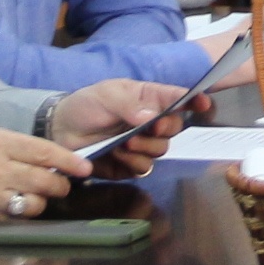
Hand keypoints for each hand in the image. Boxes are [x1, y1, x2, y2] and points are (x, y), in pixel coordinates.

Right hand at [0, 122, 89, 223]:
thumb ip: (18, 144)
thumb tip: (52, 157)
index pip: (44, 153)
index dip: (70, 162)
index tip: (85, 168)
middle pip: (44, 181)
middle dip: (61, 186)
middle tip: (64, 186)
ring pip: (33, 205)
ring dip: (43, 203)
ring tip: (40, 198)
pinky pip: (15, 222)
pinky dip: (23, 217)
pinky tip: (21, 210)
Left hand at [47, 81, 197, 178]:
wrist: (60, 131)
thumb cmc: (86, 106)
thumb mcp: (106, 95)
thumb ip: (129, 103)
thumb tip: (151, 116)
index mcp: (149, 99)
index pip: (179, 98)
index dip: (195, 100)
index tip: (203, 104)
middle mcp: (150, 122)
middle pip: (175, 129)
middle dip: (163, 130)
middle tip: (146, 129)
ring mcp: (142, 145)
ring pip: (161, 150)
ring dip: (144, 148)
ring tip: (122, 144)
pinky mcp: (130, 166)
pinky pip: (144, 169)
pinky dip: (132, 164)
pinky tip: (116, 156)